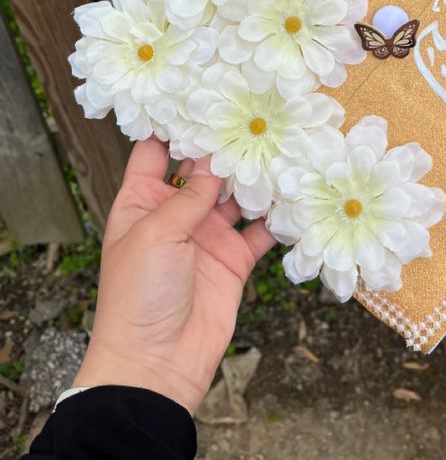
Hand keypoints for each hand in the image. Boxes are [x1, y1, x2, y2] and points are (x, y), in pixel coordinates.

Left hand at [73, 137, 273, 413]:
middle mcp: (174, 215)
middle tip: (255, 115)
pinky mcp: (234, 262)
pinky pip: (260, 232)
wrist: (156, 364)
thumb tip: (212, 162)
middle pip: (202, 170)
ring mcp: (206, 238)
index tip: (201, 94)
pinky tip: (295, 195)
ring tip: (281, 147)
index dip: (174, 125)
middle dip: (225, 146)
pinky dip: (277, 217)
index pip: (155, 152)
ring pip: (235, 196)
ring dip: (254, 177)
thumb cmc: (137, 296)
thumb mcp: (156, 235)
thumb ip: (188, 196)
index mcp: (141, 203)